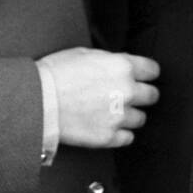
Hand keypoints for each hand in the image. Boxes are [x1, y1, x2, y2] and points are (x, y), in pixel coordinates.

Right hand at [37, 47, 160, 149]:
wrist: (40, 100)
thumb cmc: (57, 73)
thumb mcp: (85, 54)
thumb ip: (110, 61)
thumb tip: (118, 66)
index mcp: (123, 66)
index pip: (152, 70)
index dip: (147, 73)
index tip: (144, 76)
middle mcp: (127, 91)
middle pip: (152, 96)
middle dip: (143, 94)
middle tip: (130, 95)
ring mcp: (119, 116)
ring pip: (140, 118)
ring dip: (130, 115)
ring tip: (114, 111)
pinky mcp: (109, 137)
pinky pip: (127, 138)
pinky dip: (120, 133)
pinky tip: (108, 125)